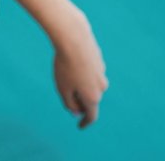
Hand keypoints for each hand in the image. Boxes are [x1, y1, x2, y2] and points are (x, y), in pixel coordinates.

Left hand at [52, 13, 108, 128]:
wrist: (73, 38)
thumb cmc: (65, 65)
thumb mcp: (62, 88)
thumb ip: (69, 103)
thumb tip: (76, 112)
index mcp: (93, 97)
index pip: (91, 115)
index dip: (85, 122)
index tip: (80, 126)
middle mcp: (101, 87)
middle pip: (90, 99)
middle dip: (79, 101)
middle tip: (65, 96)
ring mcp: (102, 72)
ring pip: (89, 84)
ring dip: (80, 84)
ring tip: (65, 74)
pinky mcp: (99, 60)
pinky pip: (89, 71)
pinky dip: (81, 71)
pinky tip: (71, 62)